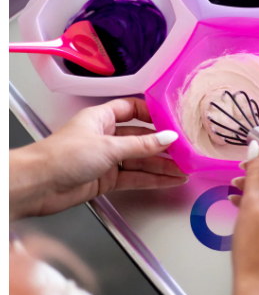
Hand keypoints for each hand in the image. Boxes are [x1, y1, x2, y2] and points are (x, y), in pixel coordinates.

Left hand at [9, 97, 187, 219]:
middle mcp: (104, 136)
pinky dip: (151, 179)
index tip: (172, 120)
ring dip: (160, 165)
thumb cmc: (63, 155)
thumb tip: (168, 138)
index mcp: (101, 118)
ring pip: (139, 160)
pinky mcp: (105, 179)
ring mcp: (105, 159)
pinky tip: (168, 180)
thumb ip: (141, 145)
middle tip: (185, 149)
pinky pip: (134, 177)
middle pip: (140, 138)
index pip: (132, 109)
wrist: (38, 185)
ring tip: (184, 169)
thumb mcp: (108, 146)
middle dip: (162, 145)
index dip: (152, 114)